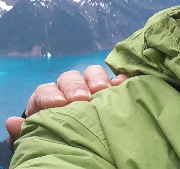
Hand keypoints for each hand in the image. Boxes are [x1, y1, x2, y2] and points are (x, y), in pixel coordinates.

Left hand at [6, 65, 128, 149]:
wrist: (77, 152)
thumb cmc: (57, 142)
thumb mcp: (39, 140)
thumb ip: (28, 131)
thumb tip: (11, 122)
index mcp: (47, 102)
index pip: (45, 91)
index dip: (51, 95)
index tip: (59, 104)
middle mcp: (69, 91)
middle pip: (70, 78)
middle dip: (75, 86)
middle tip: (82, 99)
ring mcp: (92, 90)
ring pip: (93, 73)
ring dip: (97, 79)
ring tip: (103, 91)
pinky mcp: (113, 92)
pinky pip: (117, 79)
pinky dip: (120, 80)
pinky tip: (122, 85)